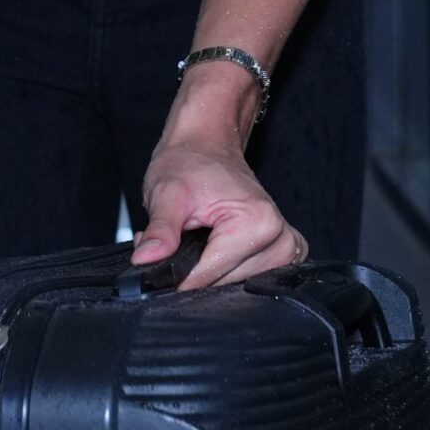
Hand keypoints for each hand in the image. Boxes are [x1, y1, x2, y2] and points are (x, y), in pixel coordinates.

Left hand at [133, 137, 306, 290]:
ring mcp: (285, 247)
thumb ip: (160, 231)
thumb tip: (145, 260)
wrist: (207, 144)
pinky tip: (215, 244)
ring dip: (207, 267)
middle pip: (223, 284)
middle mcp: (279, 237)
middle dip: (191, 267)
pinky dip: (225, 268)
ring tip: (195, 235)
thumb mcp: (167, 193)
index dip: (178, 272)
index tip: (163, 252)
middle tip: (179, 235)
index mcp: (258, 222)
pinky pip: (249, 278)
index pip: (210, 276)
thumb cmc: (191, 162)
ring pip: (233, 285)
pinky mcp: (282, 253)